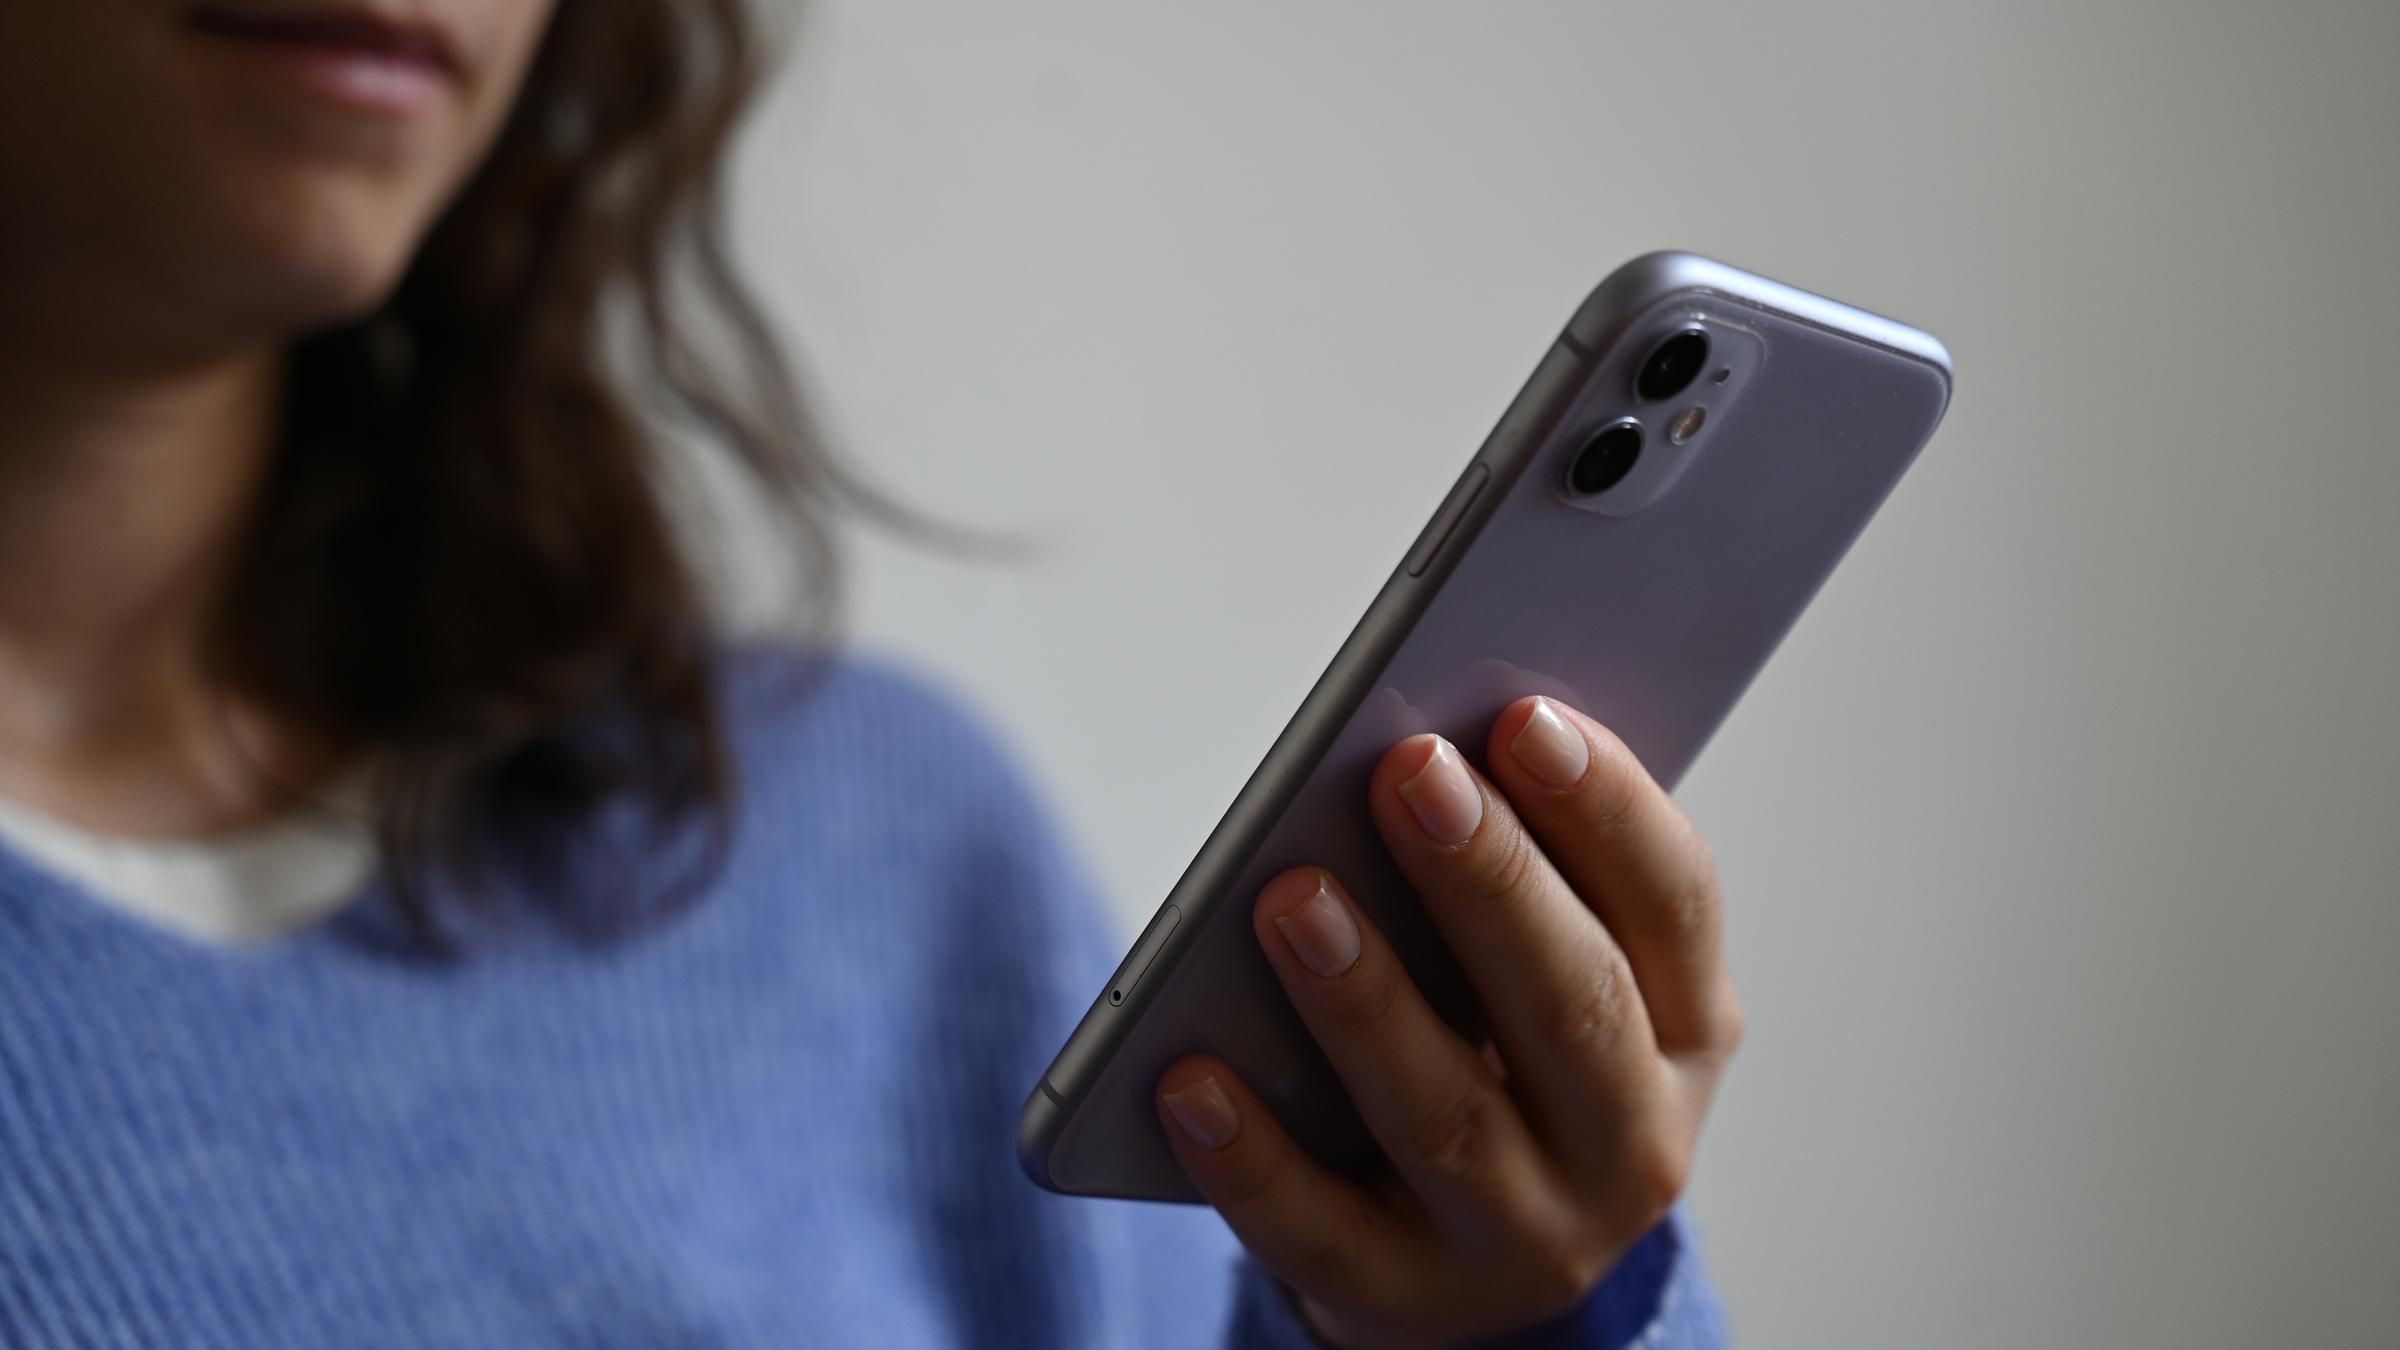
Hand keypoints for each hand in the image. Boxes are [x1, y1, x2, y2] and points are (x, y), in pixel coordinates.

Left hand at [1155, 697, 1741, 1348]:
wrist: (1475, 1266)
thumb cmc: (1498, 1052)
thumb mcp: (1552, 970)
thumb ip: (1519, 874)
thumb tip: (1412, 752)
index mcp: (1685, 1025)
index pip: (1672, 904)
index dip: (1607, 809)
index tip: (1522, 716)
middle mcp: (1632, 1142)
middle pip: (1574, 1006)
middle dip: (1492, 883)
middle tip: (1408, 771)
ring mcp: (1525, 1238)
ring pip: (1447, 1118)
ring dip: (1368, 1004)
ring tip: (1289, 898)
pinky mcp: (1408, 1302)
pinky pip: (1320, 1232)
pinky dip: (1252, 1158)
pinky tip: (1186, 1078)